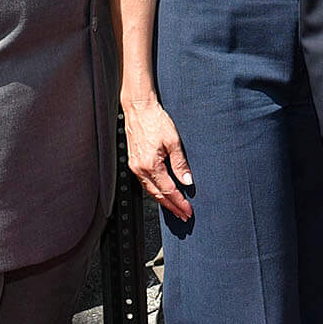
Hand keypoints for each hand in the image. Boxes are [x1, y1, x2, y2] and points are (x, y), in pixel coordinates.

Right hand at [124, 96, 193, 221]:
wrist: (139, 108)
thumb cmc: (155, 120)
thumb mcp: (174, 142)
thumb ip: (180, 164)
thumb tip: (187, 181)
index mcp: (151, 165)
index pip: (168, 191)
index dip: (179, 202)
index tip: (188, 210)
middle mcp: (140, 169)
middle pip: (157, 195)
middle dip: (172, 207)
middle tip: (183, 215)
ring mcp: (135, 167)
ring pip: (150, 191)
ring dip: (163, 201)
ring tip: (175, 208)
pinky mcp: (134, 163)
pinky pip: (145, 183)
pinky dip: (155, 191)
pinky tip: (162, 193)